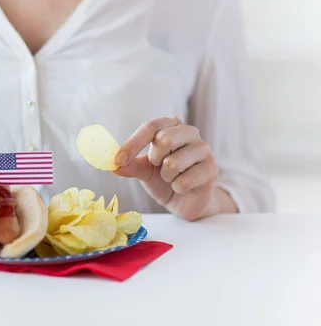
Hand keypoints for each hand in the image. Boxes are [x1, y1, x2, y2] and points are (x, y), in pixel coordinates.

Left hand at [112, 117, 235, 220]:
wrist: (184, 200)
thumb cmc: (163, 179)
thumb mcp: (143, 170)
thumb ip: (129, 165)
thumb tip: (113, 165)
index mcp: (171, 125)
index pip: (150, 127)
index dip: (132, 144)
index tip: (118, 160)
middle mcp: (190, 132)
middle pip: (164, 138)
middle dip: (154, 159)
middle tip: (158, 167)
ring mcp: (204, 149)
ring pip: (173, 162)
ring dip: (166, 177)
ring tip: (172, 178)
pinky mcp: (212, 168)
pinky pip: (184, 180)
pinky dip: (177, 188)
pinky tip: (183, 187)